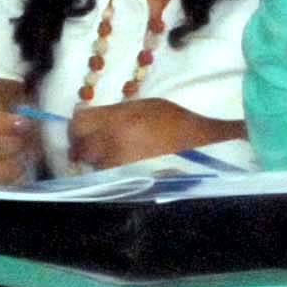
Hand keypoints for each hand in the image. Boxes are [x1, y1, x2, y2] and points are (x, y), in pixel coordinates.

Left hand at [64, 97, 241, 172]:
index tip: (83, 124)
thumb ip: (120, 111)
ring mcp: (120, 164)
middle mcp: (114, 143)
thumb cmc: (184, 124)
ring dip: (98, 158)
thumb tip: (91, 116)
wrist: (208, 151)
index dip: (78, 123)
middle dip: (84, 143)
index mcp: (121, 120)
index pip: (79, 122)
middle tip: (94, 141)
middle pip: (80, 144)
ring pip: (93, 161)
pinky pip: (107, 174)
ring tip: (116, 153)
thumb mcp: (152, 106)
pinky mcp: (127, 180)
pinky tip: (126, 165)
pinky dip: (111, 170)